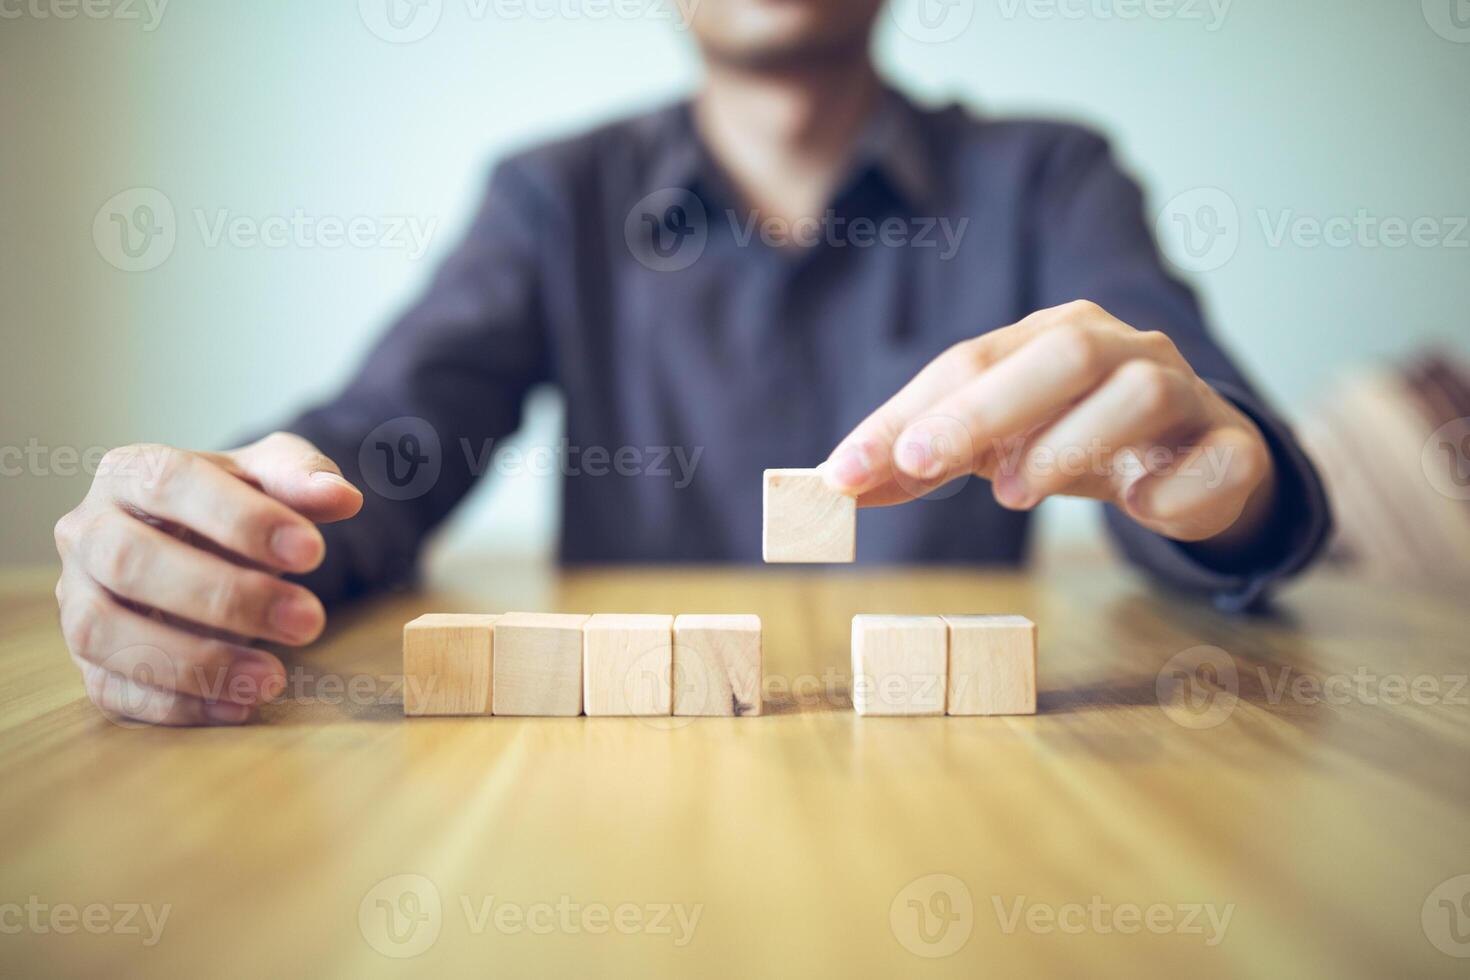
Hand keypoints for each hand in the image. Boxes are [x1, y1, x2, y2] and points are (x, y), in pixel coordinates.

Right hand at [53, 433, 361, 725]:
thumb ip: (302, 476)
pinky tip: (241, 705)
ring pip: (104, 632)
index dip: (241, 521)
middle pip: (130, 561)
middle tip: (309, 621)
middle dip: (226, 597)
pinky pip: (112, 690)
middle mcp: (87, 531)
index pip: (170, 485)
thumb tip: (343, 497)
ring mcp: (76, 598)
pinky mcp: (85, 658)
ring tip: (275, 677)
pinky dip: (175, 705)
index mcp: (129, 472)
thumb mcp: (269, 476)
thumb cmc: (231, 506)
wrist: (198, 545)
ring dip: (194, 662)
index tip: (314, 553)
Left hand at [822, 301, 1276, 547]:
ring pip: (1140, 394)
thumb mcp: (993, 445)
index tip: (845, 472)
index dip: (904, 414)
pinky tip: (1141, 509)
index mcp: (1052, 336)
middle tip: (920, 463)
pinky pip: (1218, 461)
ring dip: (1070, 442)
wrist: (1197, 459)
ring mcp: (1187, 395)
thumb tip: (836, 483)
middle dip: (984, 408)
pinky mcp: (1233, 451)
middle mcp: (1123, 350)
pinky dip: (1175, 489)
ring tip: (1012, 492)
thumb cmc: (1076, 438)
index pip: (971, 361)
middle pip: (1061, 355)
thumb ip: (920, 460)